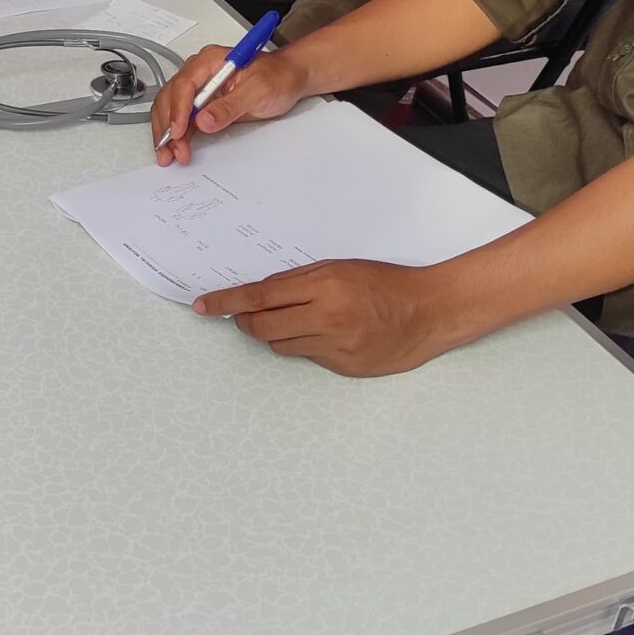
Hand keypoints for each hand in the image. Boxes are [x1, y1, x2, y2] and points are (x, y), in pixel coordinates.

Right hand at [150, 42, 306, 165]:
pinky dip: (177, 135)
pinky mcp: (203, 105)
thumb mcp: (259, 91)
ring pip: (171, 110)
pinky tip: (175, 148)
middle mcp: (200, 73)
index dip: (178, 109)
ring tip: (170, 155)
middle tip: (171, 150)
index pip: (185, 84)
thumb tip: (204, 120)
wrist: (290, 80)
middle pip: (171, 98)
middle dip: (167, 126)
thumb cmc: (278, 77)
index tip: (179, 131)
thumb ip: (231, 106)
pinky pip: (182, 119)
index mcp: (210, 61)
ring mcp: (200, 89)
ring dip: (167, 133)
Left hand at [193, 259, 455, 376]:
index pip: (260, 296)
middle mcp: (326, 318)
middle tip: (244, 315)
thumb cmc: (387, 282)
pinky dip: (306, 345)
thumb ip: (299, 280)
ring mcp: (336, 347)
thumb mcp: (340, 268)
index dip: (227, 303)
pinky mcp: (344, 367)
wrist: (429, 311)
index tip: (204, 306)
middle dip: (246, 322)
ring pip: (281, 346)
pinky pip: (307, 357)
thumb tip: (260, 295)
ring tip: (300, 320)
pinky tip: (328, 334)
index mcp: (324, 285)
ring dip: (277, 334)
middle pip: (262, 328)